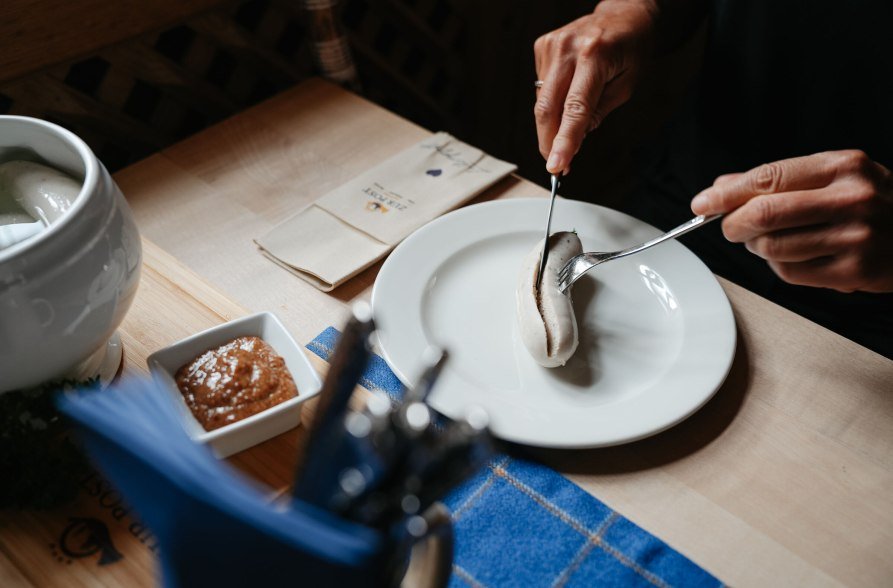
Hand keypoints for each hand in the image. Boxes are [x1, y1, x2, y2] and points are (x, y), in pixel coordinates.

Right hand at [533, 1, 657, 173]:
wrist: (623, 14)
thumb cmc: (630, 48)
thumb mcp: (627, 85)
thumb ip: (599, 112)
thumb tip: (575, 138)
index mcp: (595, 56)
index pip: (575, 109)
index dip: (564, 141)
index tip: (556, 165)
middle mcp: (568, 48)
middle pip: (547, 108)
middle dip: (549, 141)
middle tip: (557, 162)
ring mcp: (552, 45)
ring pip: (541, 102)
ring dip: (552, 123)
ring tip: (571, 123)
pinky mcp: (542, 46)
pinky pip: (541, 88)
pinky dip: (552, 101)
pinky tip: (568, 91)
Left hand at [691, 150, 892, 292]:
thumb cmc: (875, 204)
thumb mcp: (835, 177)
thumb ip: (778, 180)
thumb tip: (721, 186)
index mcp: (842, 166)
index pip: (768, 177)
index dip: (726, 193)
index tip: (702, 202)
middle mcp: (852, 198)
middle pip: (764, 214)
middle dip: (733, 224)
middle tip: (729, 229)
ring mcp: (856, 236)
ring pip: (772, 247)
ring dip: (758, 247)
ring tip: (770, 241)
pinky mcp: (855, 271)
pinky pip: (790, 272)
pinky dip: (780, 266)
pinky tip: (797, 257)